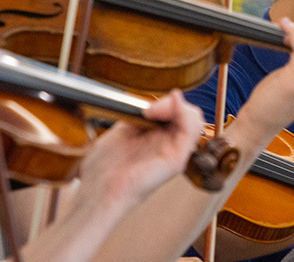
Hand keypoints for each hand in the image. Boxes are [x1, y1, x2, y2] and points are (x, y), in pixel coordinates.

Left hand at [76, 90, 204, 210]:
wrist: (98, 190)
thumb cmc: (104, 168)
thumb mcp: (122, 131)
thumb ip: (139, 116)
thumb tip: (152, 102)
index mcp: (158, 139)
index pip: (176, 112)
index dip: (164, 103)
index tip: (144, 107)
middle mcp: (169, 146)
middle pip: (188, 115)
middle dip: (170, 103)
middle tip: (149, 110)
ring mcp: (175, 154)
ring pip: (194, 121)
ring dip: (177, 108)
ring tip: (154, 111)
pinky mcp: (176, 160)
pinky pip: (191, 131)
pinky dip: (184, 113)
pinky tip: (170, 107)